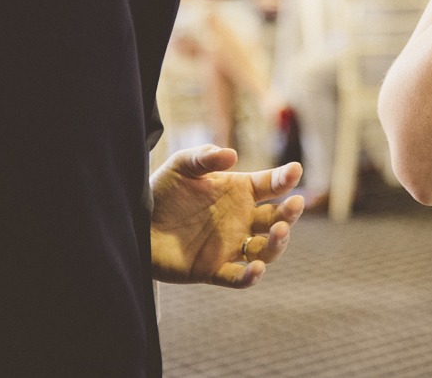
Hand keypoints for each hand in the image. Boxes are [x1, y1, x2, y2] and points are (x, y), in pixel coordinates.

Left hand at [150, 145, 304, 288]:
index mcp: (240, 192)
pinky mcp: (213, 270)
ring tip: (280, 230)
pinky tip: (256, 269)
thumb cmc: (163, 191)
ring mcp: (230, 246)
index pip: (271, 185)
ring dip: (278, 243)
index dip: (285, 178)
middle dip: (290, 212)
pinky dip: (249, 277)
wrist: (136, 223)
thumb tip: (231, 154)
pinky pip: (237, 277)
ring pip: (266, 250)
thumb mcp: (182, 166)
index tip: (294, 171)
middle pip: (277, 218)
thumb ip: (205, 157)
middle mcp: (242, 220)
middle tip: (294, 204)